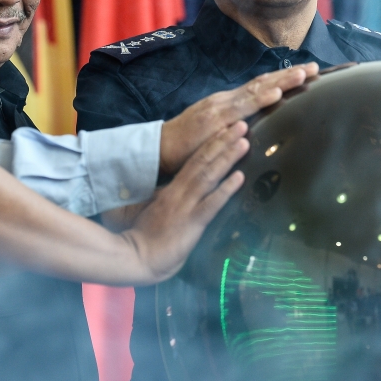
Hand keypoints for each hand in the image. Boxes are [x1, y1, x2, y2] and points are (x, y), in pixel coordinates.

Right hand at [121, 121, 248, 283]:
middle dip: (223, 140)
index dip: (212, 142)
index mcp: (174, 187)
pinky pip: (211, 203)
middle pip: (203, 160)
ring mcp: (186, 205)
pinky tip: (240, 177)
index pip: (194, 159)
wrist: (136, 256)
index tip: (227, 126)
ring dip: (227, 157)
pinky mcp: (192, 222)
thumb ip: (172, 194)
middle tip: (242, 124)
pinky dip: (226, 189)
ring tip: (244, 141)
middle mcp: (181, 191)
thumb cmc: (147, 234)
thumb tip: (188, 184)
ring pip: (209, 175)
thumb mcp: (160, 206)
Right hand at [158, 63, 318, 174]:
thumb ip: (235, 129)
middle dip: (289, 75)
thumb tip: (256, 132)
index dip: (283, 79)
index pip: (260, 87)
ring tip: (302, 74)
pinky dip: (260, 99)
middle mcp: (226, 101)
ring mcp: (220, 108)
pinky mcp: (213, 120)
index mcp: (229, 104)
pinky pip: (241, 109)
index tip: (306, 73)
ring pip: (256, 90)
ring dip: (281, 82)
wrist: (159, 150)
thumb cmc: (188, 146)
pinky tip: (276, 94)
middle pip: (263, 83)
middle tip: (316, 68)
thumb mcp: (217, 134)